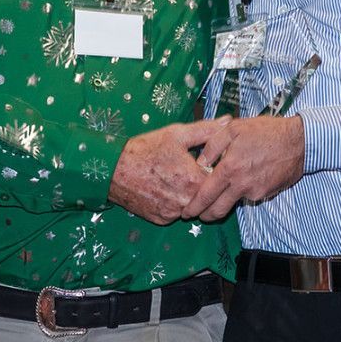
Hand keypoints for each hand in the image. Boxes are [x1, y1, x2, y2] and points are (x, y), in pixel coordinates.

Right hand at [109, 119, 231, 224]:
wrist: (113, 169)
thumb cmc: (145, 149)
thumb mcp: (177, 134)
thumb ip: (207, 130)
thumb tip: (227, 121)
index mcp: (193, 180)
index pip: (220, 181)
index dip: (217, 171)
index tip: (208, 162)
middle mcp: (185, 202)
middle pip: (207, 197)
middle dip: (204, 185)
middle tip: (191, 170)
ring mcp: (172, 214)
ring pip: (192, 206)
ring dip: (190, 195)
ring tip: (176, 178)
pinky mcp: (161, 220)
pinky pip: (176, 213)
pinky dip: (175, 203)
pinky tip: (165, 188)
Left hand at [182, 115, 304, 221]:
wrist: (298, 141)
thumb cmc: (266, 131)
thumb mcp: (234, 128)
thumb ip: (212, 145)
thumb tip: (199, 161)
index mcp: (230, 168)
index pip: (206, 195)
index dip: (194, 207)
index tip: (186, 212)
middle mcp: (241, 184)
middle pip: (217, 210)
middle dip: (204, 215)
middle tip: (196, 214)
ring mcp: (255, 192)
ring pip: (232, 205)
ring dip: (222, 205)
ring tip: (216, 198)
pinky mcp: (266, 194)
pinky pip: (248, 197)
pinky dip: (240, 194)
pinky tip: (242, 182)